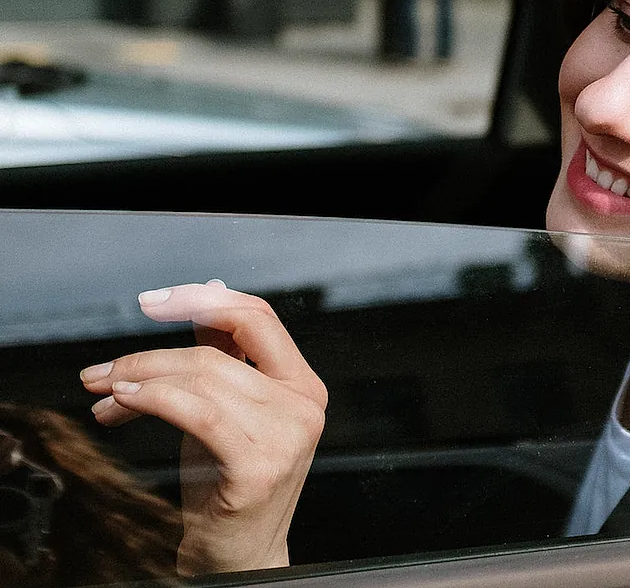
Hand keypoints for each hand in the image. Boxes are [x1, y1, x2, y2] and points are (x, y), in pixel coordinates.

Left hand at [80, 281, 326, 574]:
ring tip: (105, 392)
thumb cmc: (229, 485)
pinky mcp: (258, 465)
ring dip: (140, 378)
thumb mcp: (227, 409)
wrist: (238, 558)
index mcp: (303, 384)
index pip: (258, 318)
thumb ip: (223, 355)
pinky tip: (124, 403)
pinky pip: (198, 412)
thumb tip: (207, 294)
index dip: (204, 300)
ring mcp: (286, 434)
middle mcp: (304, 404)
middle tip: (104, 370)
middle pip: (218, 351)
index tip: (154, 301)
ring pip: (203, 378)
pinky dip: (154, 399)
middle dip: (151, 354)